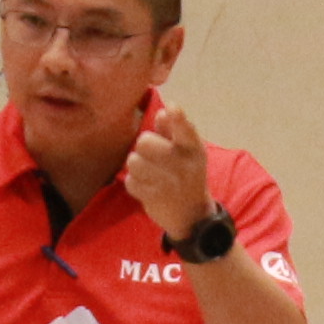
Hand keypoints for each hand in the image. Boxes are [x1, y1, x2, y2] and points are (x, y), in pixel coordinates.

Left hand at [123, 102, 214, 243]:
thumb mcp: (186, 151)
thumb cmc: (185, 173)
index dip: (178, 117)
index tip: (173, 108)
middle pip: (144, 141)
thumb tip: (162, 114)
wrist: (192, 215)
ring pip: (133, 161)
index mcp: (193, 148)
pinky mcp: (155, 198)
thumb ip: (173, 130)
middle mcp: (183, 164)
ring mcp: (169, 182)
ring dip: (137, 166)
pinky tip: (147, 187)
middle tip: (152, 157)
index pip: (185, 129)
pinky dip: (135, 184)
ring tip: (149, 172)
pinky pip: (130, 181)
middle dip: (143, 147)